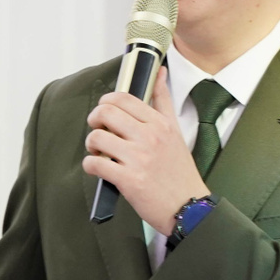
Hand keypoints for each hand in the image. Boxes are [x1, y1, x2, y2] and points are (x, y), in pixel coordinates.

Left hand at [81, 68, 208, 233]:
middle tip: (99, 130)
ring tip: (100, 152)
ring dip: (91, 145)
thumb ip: (163, 101)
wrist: (188, 207)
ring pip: (96, 137)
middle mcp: (150, 137)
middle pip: (105, 112)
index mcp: (160, 124)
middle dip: (94, 120)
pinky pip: (94, 163)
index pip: (123, 98)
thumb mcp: (175, 131)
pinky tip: (99, 168)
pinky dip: (90, 165)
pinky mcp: (128, 180)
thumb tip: (159, 72)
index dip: (106, 101)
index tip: (105, 111)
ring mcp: (138, 159)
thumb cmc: (179, 171)